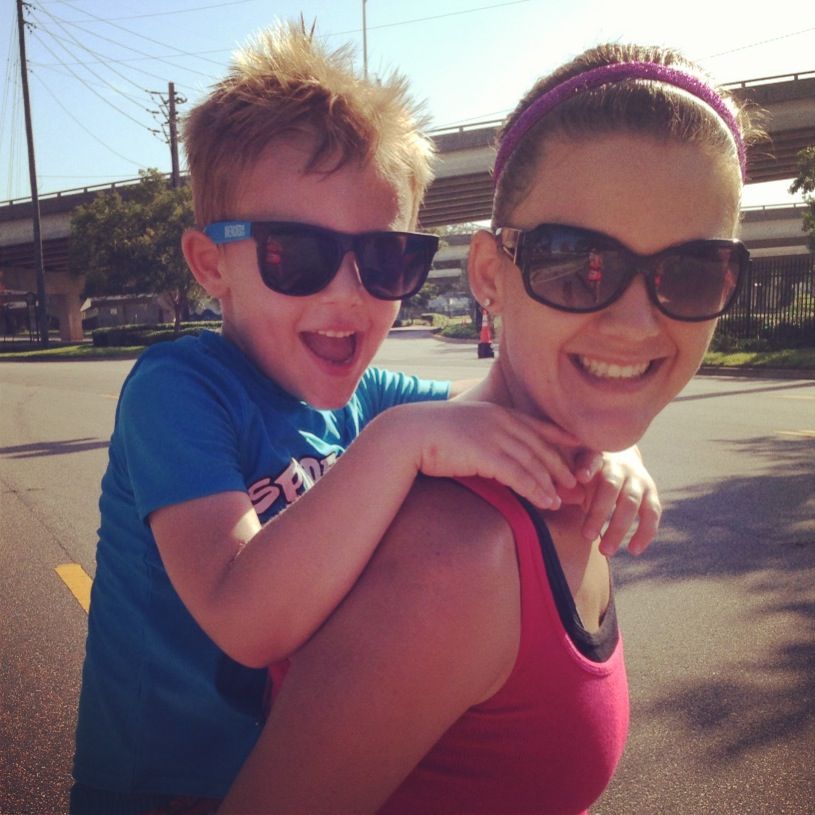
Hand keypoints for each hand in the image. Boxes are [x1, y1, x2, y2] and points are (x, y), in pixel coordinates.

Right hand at [397, 401, 581, 510]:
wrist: (408, 434)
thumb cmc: (430, 434)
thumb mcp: (463, 427)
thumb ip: (482, 434)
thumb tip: (490, 449)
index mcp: (496, 412)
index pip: (535, 423)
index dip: (559, 435)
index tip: (578, 444)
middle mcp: (500, 420)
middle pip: (540, 444)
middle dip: (560, 464)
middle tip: (577, 481)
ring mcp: (493, 435)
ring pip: (532, 462)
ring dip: (551, 482)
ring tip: (563, 499)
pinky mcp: (486, 454)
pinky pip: (519, 475)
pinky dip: (536, 490)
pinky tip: (547, 502)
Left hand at [563, 446, 661, 556]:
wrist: (621, 459)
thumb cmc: (590, 472)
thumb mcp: (576, 472)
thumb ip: (568, 484)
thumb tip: (558, 495)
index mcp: (598, 458)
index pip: (593, 460)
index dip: (588, 468)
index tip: (580, 477)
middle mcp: (620, 467)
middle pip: (610, 487)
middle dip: (598, 513)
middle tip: (586, 536)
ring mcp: (638, 479)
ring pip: (631, 503)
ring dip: (618, 528)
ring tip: (605, 551)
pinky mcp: (651, 494)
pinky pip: (652, 514)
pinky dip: (645, 533)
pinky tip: (634, 550)